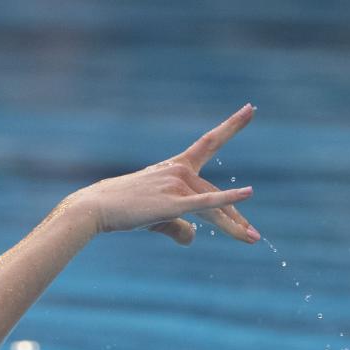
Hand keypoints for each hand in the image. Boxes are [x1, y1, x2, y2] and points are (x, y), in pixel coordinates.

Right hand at [69, 104, 260, 245]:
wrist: (97, 208)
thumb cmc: (124, 210)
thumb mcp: (157, 217)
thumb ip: (179, 227)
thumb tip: (194, 238)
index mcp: (176, 167)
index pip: (209, 142)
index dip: (231, 125)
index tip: (250, 109)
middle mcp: (180, 171)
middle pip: (217, 196)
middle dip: (236, 219)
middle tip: (252, 237)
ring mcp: (177, 185)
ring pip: (214, 209)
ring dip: (234, 227)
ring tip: (252, 240)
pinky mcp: (174, 203)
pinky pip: (207, 202)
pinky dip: (228, 198)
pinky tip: (249, 192)